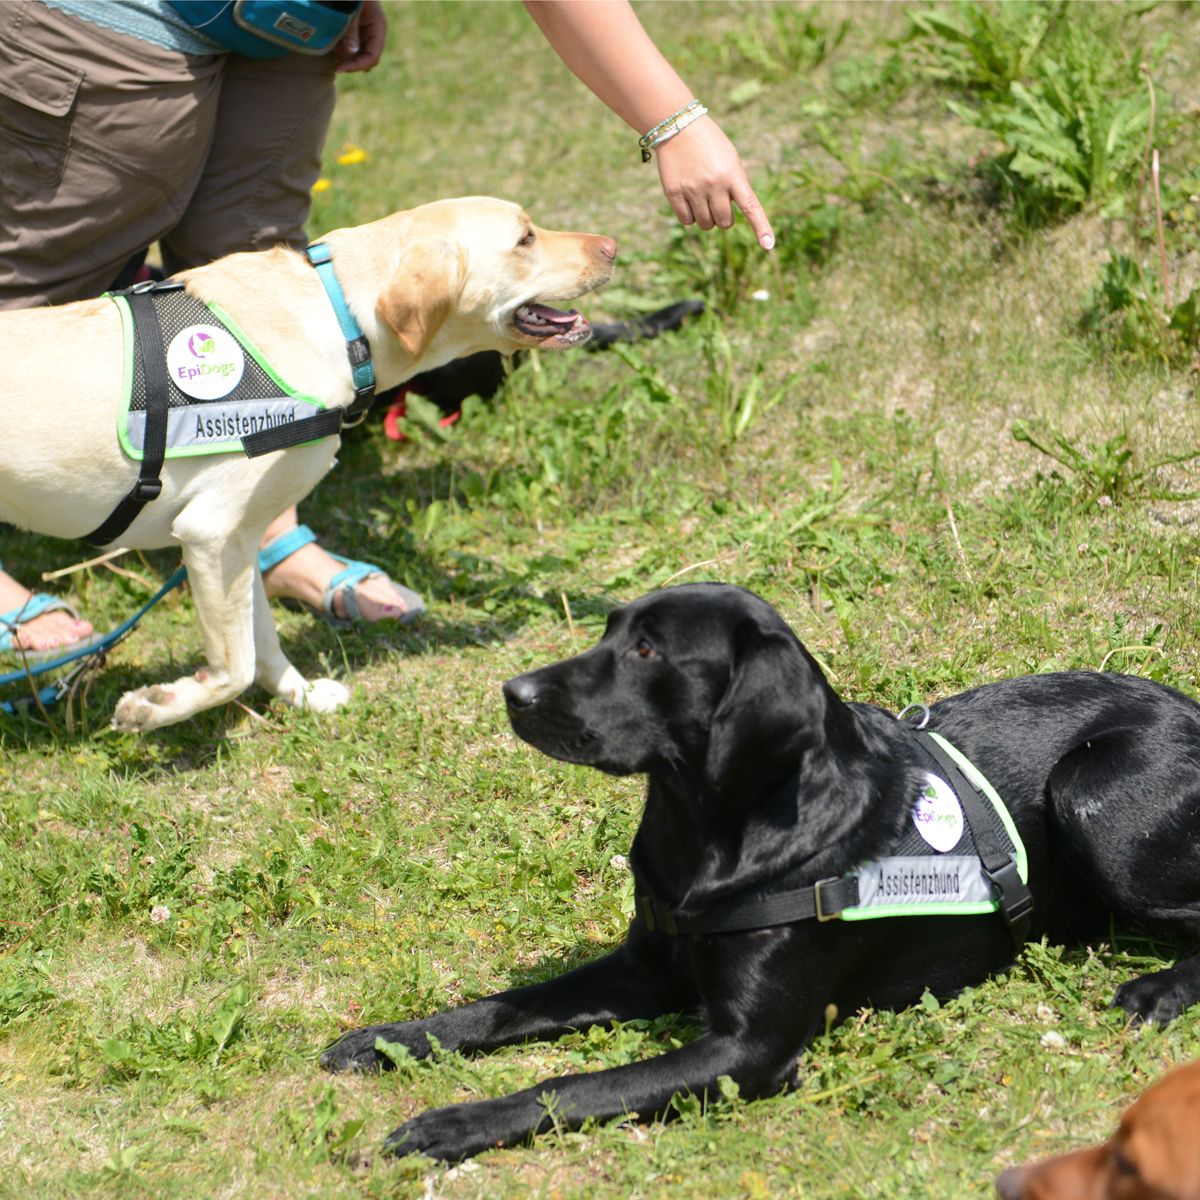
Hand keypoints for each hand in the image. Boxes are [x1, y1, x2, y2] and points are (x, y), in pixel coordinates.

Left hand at [333, 0, 386, 72]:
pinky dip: (342, 51)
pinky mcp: (355, 32)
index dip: (357, 65)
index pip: (372, 56)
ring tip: (332, 51)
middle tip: (335, 64)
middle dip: (352, 63)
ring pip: (358, 56)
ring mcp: (365, 34)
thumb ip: (350, 29)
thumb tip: (350, 53)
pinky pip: (351, 49)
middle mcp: (373, 34)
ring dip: (345, 58)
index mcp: (378, 27)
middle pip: (366, 59)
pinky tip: (332, 47)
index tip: (340, 67)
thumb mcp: (351, 7)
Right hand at [654, 117, 774, 249]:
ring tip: (702, 198)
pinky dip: (690, 216)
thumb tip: (726, 220)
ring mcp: (694, 189)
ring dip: (707, 218)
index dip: (761, 227)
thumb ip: (735, 188)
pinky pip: (687, 221)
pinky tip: (689, 199)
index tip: (769, 245)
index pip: (750, 206)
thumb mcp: (730, 161)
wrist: (679, 127)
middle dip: (723, 218)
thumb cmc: (710, 146)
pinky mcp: (674, 193)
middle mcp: (715, 184)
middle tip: (718, 202)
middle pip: (724, 222)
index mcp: (733, 175)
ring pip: (705, 225)